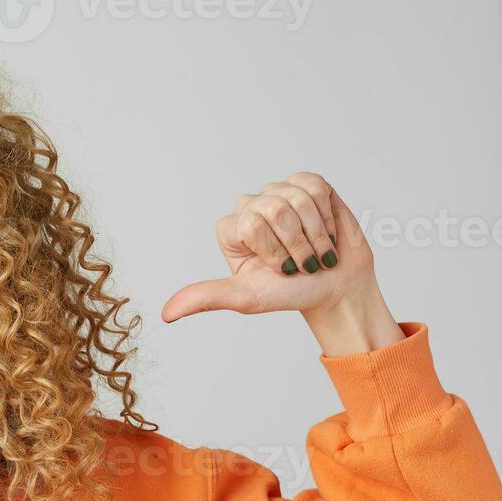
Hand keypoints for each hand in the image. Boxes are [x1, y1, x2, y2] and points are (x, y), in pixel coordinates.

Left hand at [160, 172, 373, 323]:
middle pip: (276, 208)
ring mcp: (278, 193)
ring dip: (315, 233)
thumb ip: (205, 298)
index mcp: (230, 231)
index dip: (274, 250)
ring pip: (299, 198)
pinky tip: (324, 230)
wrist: (334, 286)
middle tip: (301, 263)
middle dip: (298, 243)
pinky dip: (327, 215)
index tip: (280, 269)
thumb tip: (167, 314)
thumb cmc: (290, 293)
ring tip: (315, 250)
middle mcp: (250, 208)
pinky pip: (316, 188)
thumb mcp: (245, 298)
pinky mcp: (305, 185)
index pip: (252, 224)